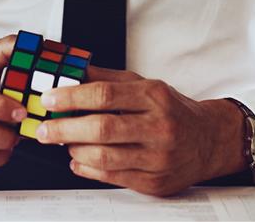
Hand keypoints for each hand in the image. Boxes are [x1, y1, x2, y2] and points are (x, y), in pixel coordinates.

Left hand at [35, 67, 247, 195]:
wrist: (209, 141)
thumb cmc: (173, 111)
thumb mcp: (146, 85)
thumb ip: (108, 80)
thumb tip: (71, 72)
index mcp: (154, 97)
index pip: (104, 95)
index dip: (71, 97)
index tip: (49, 98)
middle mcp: (159, 127)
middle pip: (102, 128)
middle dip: (65, 129)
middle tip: (44, 129)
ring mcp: (158, 158)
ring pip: (105, 157)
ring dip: (75, 150)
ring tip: (65, 143)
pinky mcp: (155, 182)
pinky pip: (113, 178)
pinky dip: (88, 169)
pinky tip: (78, 160)